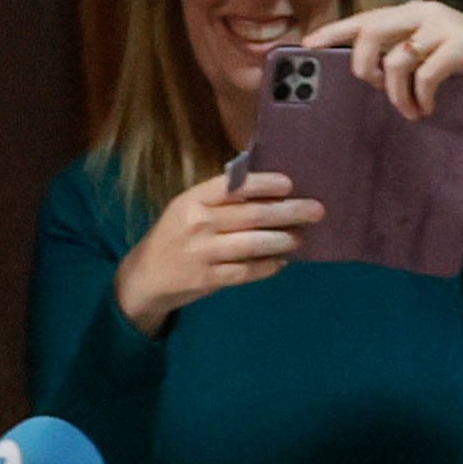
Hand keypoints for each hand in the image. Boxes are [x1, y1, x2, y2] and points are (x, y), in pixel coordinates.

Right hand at [114, 166, 323, 332]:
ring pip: (252, 244)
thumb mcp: (188, 209)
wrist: (145, 277)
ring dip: (282, 240)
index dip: (263, 184)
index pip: (233, 187)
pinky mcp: (208, 279)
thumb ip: (220, 200)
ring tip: (300, 238)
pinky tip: (281, 262)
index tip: (289, 184)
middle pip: (251, 215)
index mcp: (193, 200)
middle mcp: (198, 224)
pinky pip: (246, 271)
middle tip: (316, 210)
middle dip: (288, 212)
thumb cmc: (175, 236)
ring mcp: (203, 253)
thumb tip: (270, 194)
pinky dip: (267, 267)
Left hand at [309, 0, 462, 109]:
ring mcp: (446, 26)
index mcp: (411, 13)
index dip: (334, 31)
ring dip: (398, 95)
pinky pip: (427, 74)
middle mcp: (425, 13)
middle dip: (363, 67)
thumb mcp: (428, 56)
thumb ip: (399, 57)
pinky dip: (422, 97)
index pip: (365, 18)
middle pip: (372, 33)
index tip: (307, 46)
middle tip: (374, 90)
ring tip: (409, 111)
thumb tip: (361, 74)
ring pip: (398, 60)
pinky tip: (428, 108)